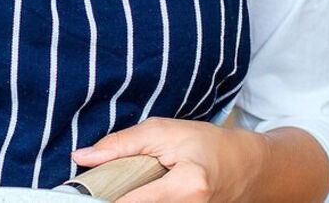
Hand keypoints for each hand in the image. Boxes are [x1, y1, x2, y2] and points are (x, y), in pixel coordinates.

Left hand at [73, 117, 270, 202]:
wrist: (246, 168)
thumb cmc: (209, 146)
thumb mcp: (166, 132)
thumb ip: (123, 144)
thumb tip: (82, 157)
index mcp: (187, 187)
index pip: (131, 201)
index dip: (102, 197)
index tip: (81, 192)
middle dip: (116, 197)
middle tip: (105, 186)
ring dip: (130, 198)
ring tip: (131, 186)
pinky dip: (142, 200)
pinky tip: (142, 192)